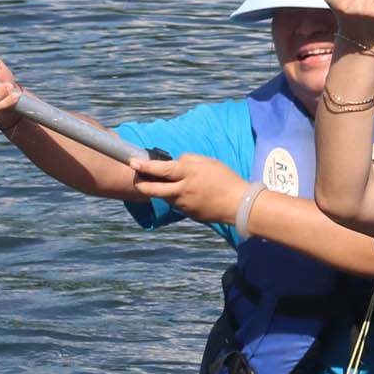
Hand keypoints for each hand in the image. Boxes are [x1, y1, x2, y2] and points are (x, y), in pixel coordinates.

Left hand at [130, 152, 248, 223]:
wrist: (241, 205)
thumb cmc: (226, 180)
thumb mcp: (208, 162)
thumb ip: (187, 160)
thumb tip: (173, 163)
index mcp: (189, 173)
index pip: (161, 169)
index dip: (144, 166)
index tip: (132, 162)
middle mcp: (183, 190)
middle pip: (152, 189)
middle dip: (140, 183)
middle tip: (137, 177)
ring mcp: (184, 204)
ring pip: (164, 196)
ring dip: (161, 189)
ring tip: (171, 182)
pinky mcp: (188, 213)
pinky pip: (176, 203)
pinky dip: (177, 196)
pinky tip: (190, 193)